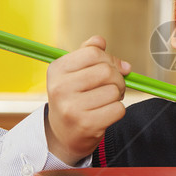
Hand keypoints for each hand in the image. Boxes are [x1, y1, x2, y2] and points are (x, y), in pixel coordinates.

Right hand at [45, 36, 130, 164]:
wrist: (64, 134)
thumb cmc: (73, 97)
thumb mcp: (74, 72)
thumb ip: (87, 52)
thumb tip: (101, 41)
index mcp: (57, 69)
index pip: (94, 53)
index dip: (110, 59)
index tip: (112, 68)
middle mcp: (60, 88)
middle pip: (106, 71)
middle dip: (117, 78)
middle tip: (112, 87)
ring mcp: (72, 108)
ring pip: (114, 91)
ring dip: (117, 96)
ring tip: (105, 101)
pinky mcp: (86, 125)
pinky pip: (118, 109)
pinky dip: (118, 110)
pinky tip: (105, 113)